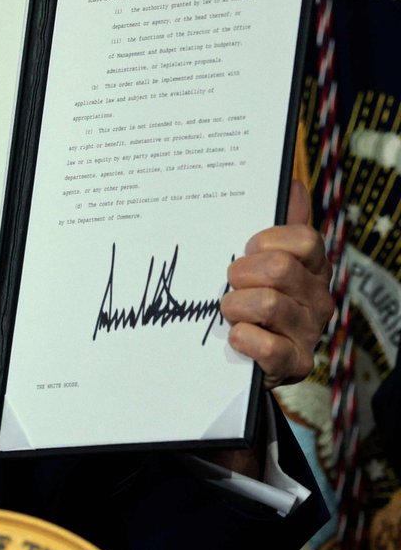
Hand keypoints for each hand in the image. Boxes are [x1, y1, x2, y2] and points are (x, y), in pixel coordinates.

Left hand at [221, 179, 332, 388]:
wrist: (251, 361)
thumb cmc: (255, 304)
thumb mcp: (265, 263)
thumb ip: (281, 226)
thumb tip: (293, 184)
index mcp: (313, 268)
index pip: (303, 238)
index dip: (266, 241)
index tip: (247, 251)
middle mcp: (318, 298)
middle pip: (278, 268)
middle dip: (240, 275)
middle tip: (231, 285)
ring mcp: (309, 332)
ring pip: (266, 304)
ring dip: (235, 307)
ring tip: (231, 313)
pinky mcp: (295, 364)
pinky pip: (267, 346)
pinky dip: (243, 340)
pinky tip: (237, 338)